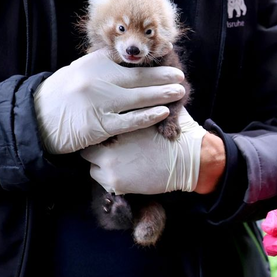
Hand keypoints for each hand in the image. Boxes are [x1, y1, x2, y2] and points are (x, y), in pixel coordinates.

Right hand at [33, 48, 185, 154]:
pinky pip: (131, 120)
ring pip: (139, 97)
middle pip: (138, 76)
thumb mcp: (76, 72)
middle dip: (163, 75)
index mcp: (92, 64)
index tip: (167, 55)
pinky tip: (163, 112)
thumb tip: (127, 59)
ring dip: (163, 94)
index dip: (150, 58)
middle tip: (181, 76)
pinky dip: (149, 116)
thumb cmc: (59, 97)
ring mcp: (99, 103)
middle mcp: (97, 80)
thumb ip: (100, 65)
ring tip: (179, 92)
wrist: (35, 122)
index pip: (127, 57)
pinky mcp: (100, 125)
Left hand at [81, 107, 206, 193]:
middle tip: (109, 150)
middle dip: (97, 148)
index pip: (96, 125)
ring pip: (92, 165)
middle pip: (89, 147)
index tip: (107, 135)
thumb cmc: (174, 134)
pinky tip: (125, 173)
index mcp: (118, 122)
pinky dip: (109, 178)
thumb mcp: (158, 111)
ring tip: (118, 162)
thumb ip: (143, 105)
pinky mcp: (114, 182)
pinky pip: (101, 181)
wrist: (188, 160)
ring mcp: (109, 164)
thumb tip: (137, 94)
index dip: (101, 131)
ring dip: (101, 164)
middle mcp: (108, 142)